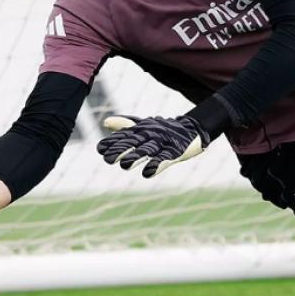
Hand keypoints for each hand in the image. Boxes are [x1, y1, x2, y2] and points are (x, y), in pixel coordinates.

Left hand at [96, 115, 211, 177]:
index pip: (125, 136)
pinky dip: (157, 164)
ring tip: (125, 165)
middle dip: (121, 150)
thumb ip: (125, 125)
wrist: (193, 129)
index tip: (100, 149)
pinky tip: (148, 173)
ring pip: (148, 150)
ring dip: (136, 157)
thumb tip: (105, 122)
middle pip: (134, 142)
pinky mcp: (176, 151)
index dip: (113, 142)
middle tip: (108, 159)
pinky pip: (165, 158)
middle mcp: (151, 134)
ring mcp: (164, 142)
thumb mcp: (144, 126)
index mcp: (143, 130)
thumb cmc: (165, 130)